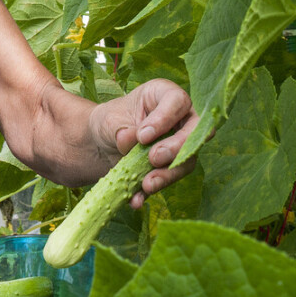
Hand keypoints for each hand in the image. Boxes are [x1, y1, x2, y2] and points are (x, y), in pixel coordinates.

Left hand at [89, 79, 199, 208]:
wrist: (101, 144)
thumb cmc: (110, 122)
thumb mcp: (109, 120)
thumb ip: (120, 128)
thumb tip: (129, 141)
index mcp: (165, 96)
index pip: (178, 101)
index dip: (165, 118)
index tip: (143, 135)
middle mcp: (180, 119)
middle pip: (194, 132)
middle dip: (176, 148)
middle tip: (154, 158)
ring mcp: (179, 146)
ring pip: (186, 161)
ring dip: (168, 175)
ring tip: (147, 184)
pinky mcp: (170, 169)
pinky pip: (168, 181)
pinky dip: (151, 192)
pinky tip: (135, 200)